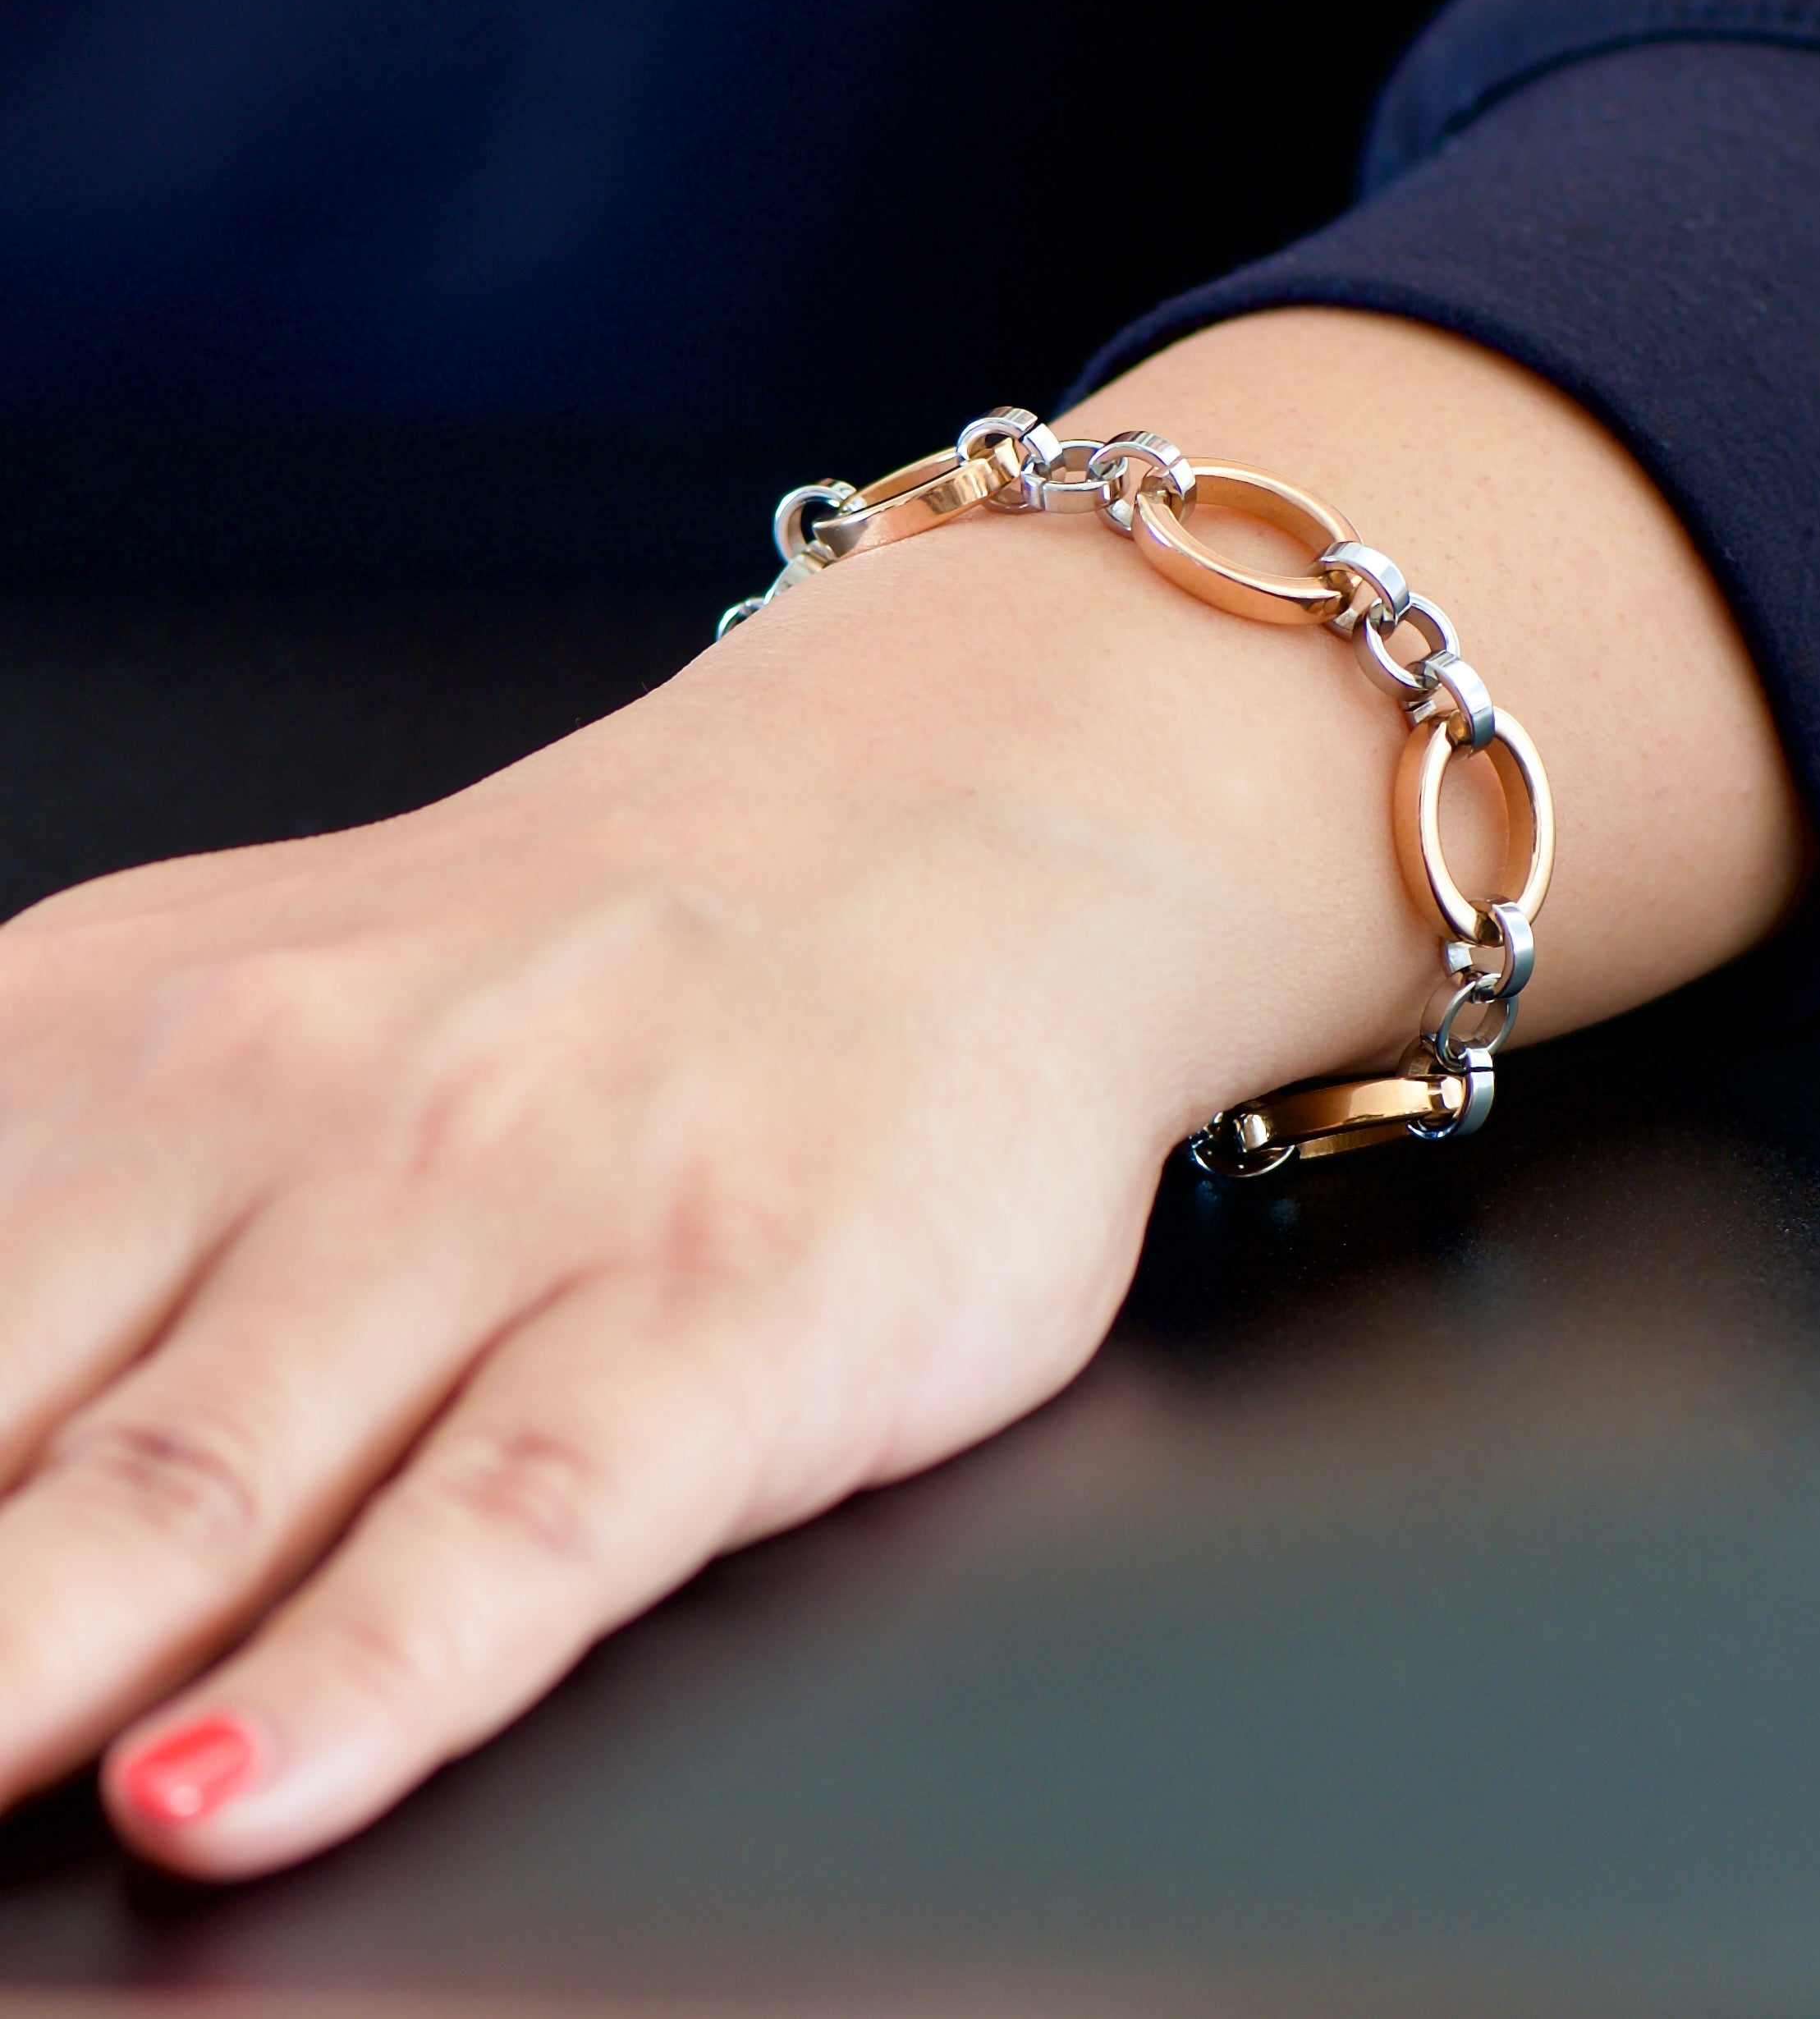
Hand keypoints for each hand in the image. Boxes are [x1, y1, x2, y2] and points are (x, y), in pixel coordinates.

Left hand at [0, 313, 1805, 1873]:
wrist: (940, 809)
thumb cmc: (568, 968)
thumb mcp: (228, 1018)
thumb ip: (30, 1218)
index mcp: (113, 1036)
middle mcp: (283, 1101)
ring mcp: (509, 1203)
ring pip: (198, 1478)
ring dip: (20, 1661)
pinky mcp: (722, 1309)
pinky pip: (512, 1524)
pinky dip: (355, 1677)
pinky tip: (220, 1798)